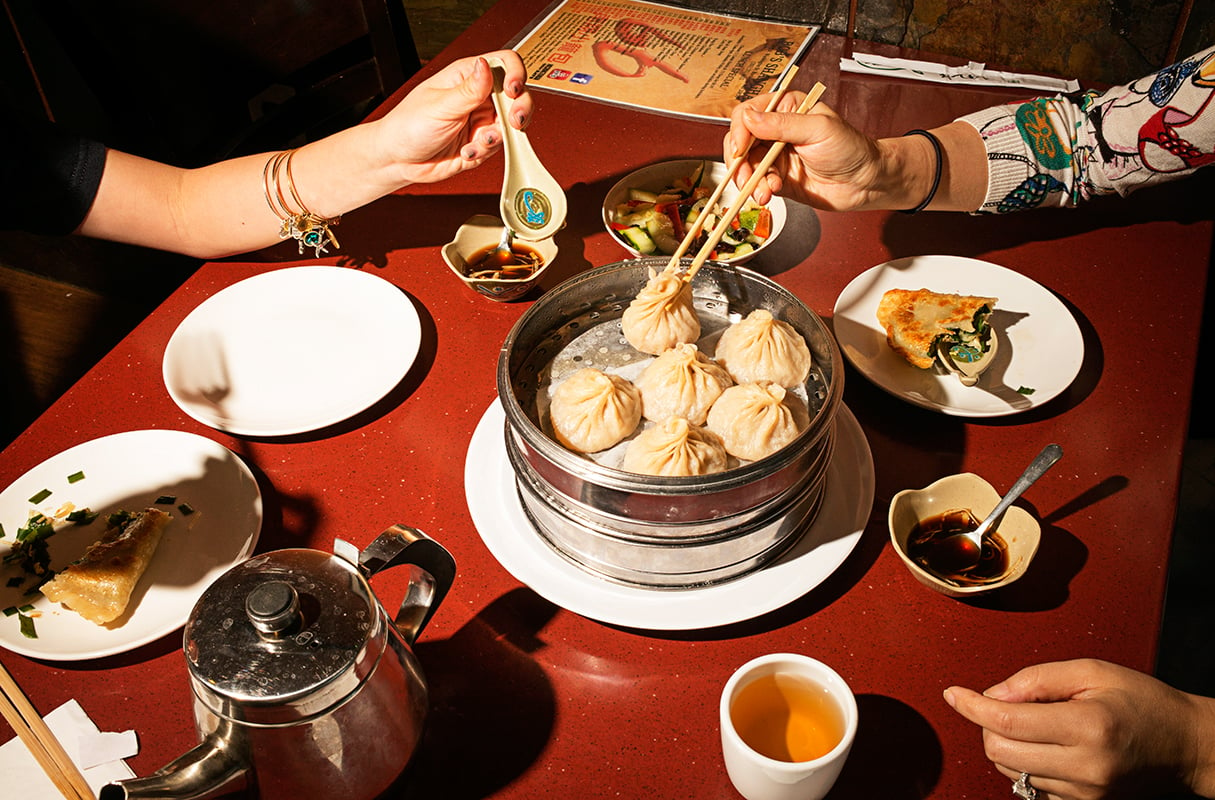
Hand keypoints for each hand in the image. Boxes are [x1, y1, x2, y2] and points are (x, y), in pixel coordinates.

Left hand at [371, 49, 533, 185]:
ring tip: (479, 141)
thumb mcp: (440, 106)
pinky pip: (500, 147)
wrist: (399, 160)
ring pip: (512, 125)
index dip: (515, 74)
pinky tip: (468, 151)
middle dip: (519, 110)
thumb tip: (487, 65)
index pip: (503, 64)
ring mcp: (481, 120)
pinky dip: (487, 152)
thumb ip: (469, 90)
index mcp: (467, 77)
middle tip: (513, 122)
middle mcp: (478, 97)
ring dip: (499, 136)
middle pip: (517, 95)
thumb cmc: (408, 126)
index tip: (514, 91)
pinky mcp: (482, 143)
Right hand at [724, 94, 886, 210]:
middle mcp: (776, 131)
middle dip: (739, 161)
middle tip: (744, 176)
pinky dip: (759, 190)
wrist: (865, 182)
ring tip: (763, 192)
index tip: (739, 149)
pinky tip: (769, 194)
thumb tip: (748, 117)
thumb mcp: (818, 129)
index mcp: (785, 108)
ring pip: (746, 166)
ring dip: (749, 180)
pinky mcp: (777, 178)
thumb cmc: (850, 148)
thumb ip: (782, 124)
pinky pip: (757, 183)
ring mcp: (775, 156)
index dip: (739, 131)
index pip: (748, 114)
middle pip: (740, 142)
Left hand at [944, 659, 1214, 799]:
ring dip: (1006, 743)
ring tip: (1036, 721)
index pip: (1007, 722)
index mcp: (1087, 726)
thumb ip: (1036, 680)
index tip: (953, 694)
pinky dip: (1025, 762)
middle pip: (1001, 750)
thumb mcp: (1091, 671)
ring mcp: (1085, 792)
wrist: (1185, 745)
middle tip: (1008, 702)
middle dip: (989, 724)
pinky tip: (1046, 744)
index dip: (972, 706)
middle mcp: (1085, 766)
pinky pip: (1032, 786)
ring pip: (1011, 770)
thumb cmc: (1142, 701)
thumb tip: (992, 694)